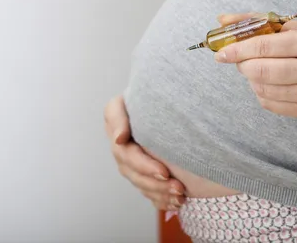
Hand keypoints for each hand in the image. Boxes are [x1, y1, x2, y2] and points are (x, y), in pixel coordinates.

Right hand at [104, 96, 185, 210]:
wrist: (160, 95)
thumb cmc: (149, 91)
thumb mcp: (130, 96)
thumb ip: (120, 115)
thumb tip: (119, 139)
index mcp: (116, 125)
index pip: (125, 152)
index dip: (144, 165)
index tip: (164, 171)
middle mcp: (120, 146)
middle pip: (134, 172)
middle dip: (156, 183)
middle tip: (178, 186)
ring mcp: (130, 160)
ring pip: (142, 184)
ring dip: (160, 193)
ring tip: (180, 196)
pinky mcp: (142, 170)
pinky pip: (148, 191)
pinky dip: (161, 200)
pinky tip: (176, 204)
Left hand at [214, 14, 296, 118]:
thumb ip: (262, 22)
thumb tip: (223, 20)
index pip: (264, 46)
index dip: (237, 50)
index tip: (221, 51)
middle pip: (260, 71)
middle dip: (242, 66)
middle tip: (240, 62)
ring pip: (264, 90)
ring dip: (252, 80)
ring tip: (259, 71)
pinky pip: (273, 105)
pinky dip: (263, 94)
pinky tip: (270, 84)